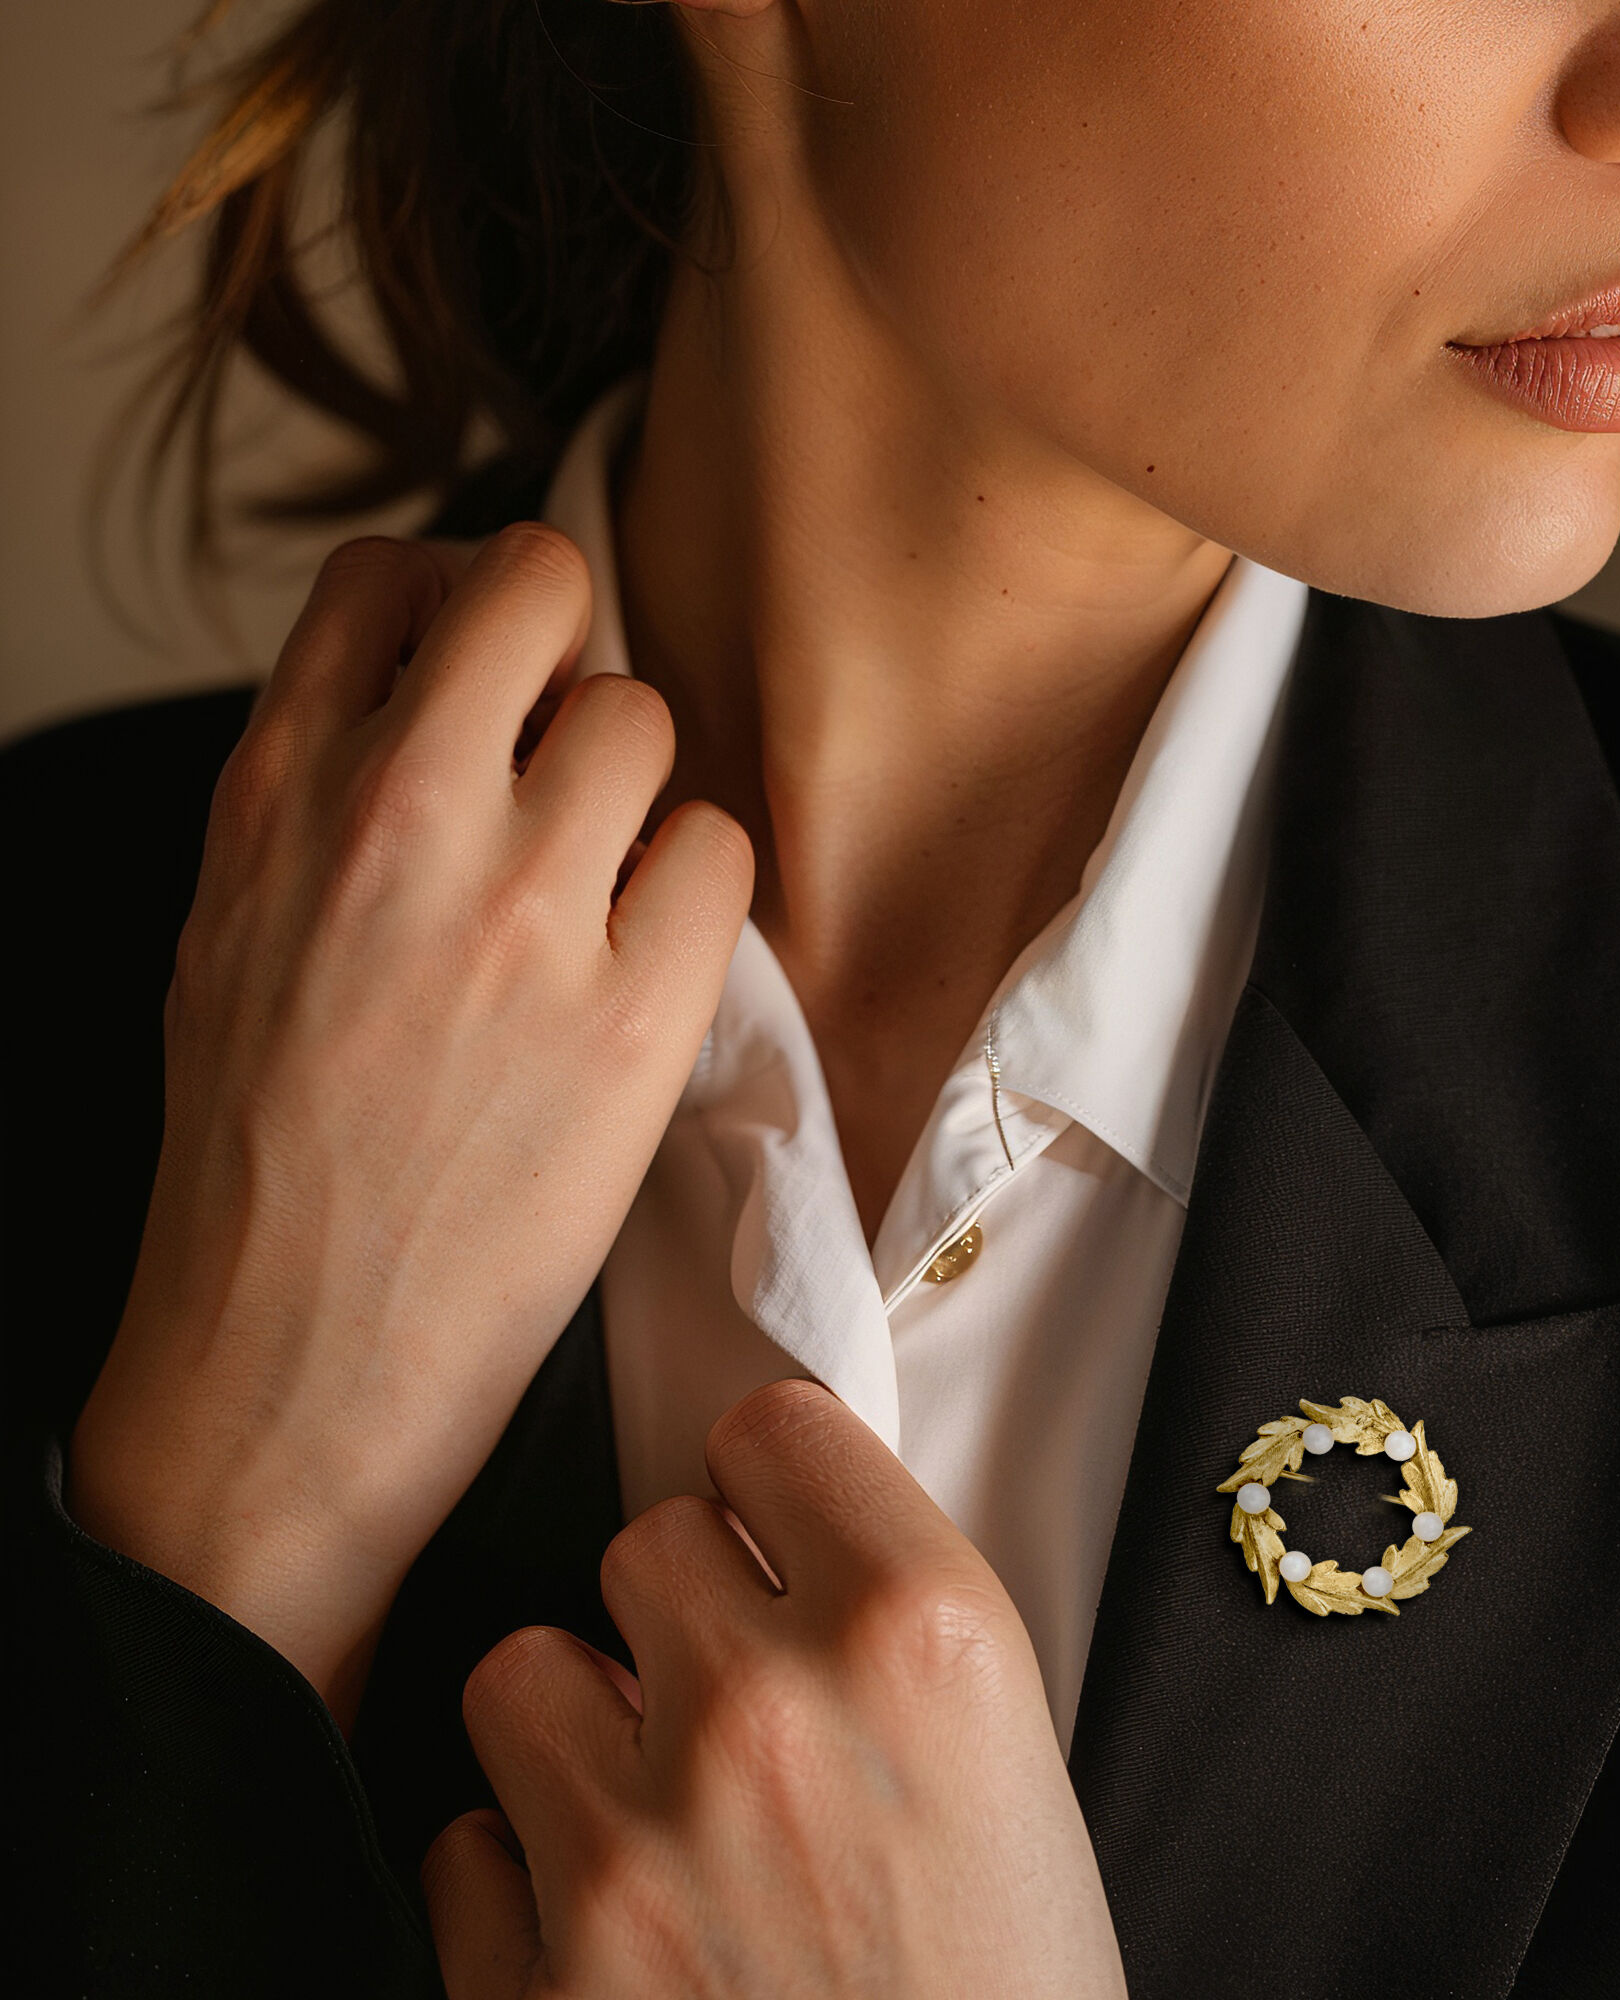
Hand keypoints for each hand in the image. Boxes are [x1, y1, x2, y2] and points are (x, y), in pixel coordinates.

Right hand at [65, 527, 750, 1722]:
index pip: (390, 576)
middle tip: (571, 760)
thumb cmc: (259, 1167)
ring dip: (640, 795)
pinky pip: (719, 851)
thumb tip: (441, 700)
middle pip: (543, 592)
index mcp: (275, 797)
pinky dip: (698, 896)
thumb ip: (324, 799)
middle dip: (571, 658)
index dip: (464, 603)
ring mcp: (520, 909)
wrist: (284, 1366)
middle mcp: (395, 817)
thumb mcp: (230, 937)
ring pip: (645, 720)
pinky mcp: (632, 1013)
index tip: (496, 667)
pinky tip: (650, 966)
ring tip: (602, 897)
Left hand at [422, 1380, 1127, 1999]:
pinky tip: (613, 1946)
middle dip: (685, 1615)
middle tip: (740, 1708)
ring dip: (581, 1730)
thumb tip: (769, 1537)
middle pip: (647, 1540)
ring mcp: (637, 1855)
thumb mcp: (1009, 1765)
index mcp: (925, 1640)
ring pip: (526, 1671)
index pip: (769, 1430)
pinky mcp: (536, 1994)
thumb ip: (888, 1620)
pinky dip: (522, 1887)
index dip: (772, 1486)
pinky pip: (465, 1848)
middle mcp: (772, 1716)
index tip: (777, 1533)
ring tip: (658, 1819)